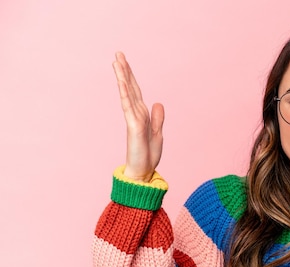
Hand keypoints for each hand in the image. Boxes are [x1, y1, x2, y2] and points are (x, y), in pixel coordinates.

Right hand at [113, 52, 163, 181]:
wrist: (143, 172)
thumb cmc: (148, 156)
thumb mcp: (157, 133)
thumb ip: (157, 118)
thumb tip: (157, 102)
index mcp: (142, 114)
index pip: (136, 91)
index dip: (131, 76)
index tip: (125, 62)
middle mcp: (136, 114)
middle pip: (130, 87)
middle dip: (124, 70)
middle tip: (118, 54)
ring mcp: (133, 119)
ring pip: (127, 93)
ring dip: (122, 77)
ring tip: (116, 61)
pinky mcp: (133, 126)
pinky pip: (128, 106)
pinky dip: (125, 93)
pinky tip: (121, 82)